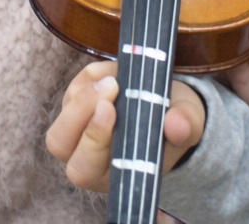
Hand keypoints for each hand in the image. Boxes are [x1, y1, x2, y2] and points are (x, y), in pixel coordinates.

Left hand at [47, 61, 205, 193]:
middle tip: (111, 87)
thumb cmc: (175, 126)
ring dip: (85, 94)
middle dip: (80, 112)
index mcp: (112, 175)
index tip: (110, 109)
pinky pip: (74, 87)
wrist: (173, 110)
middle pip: (59, 143)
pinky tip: (116, 73)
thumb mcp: (189, 126)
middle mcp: (87, 156)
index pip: (85, 169)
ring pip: (63, 114)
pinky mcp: (77, 102)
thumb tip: (177, 124)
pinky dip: (92, 77)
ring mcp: (78, 128)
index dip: (92, 141)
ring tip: (117, 78)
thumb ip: (186, 127)